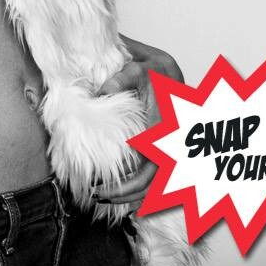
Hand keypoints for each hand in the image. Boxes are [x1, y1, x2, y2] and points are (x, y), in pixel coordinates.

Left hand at [95, 33, 184, 206]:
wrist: (169, 70)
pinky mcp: (164, 149)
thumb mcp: (139, 68)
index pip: (148, 169)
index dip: (127, 185)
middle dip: (124, 195)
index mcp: (163, 129)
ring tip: (104, 197)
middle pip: (151, 184)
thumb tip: (101, 91)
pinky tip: (126, 196)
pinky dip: (142, 190)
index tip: (100, 188)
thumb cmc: (154, 70)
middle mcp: (169, 144)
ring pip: (157, 184)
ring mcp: (169, 149)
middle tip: (96, 196)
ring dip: (133, 196)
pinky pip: (157, 177)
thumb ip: (123, 78)